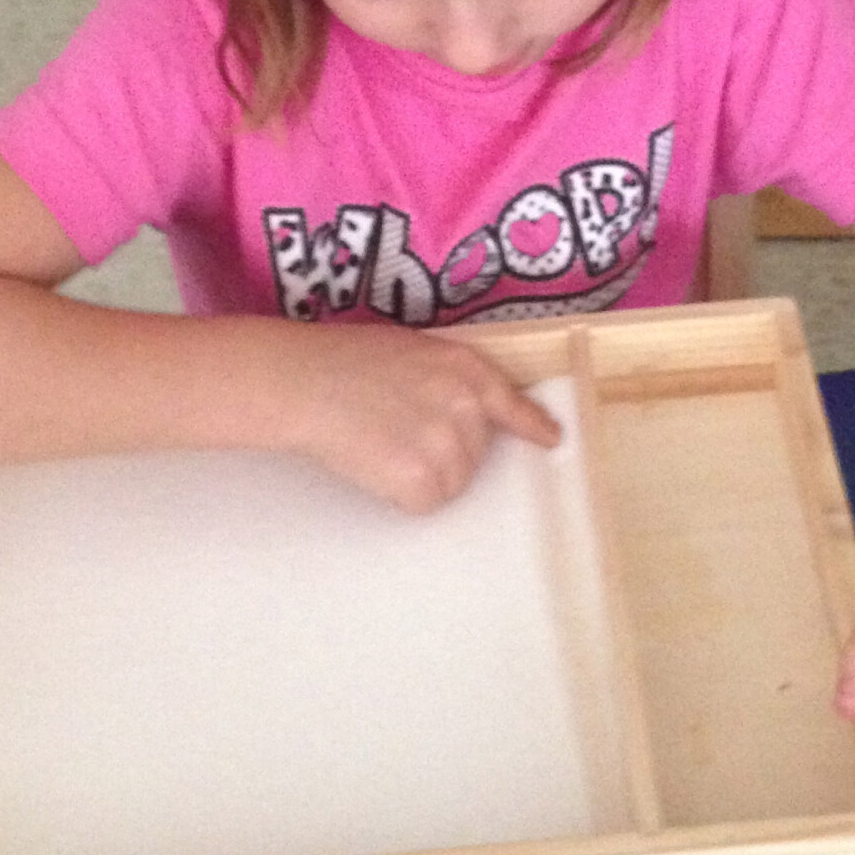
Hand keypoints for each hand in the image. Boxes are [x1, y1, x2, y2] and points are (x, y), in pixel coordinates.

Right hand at [269, 322, 561, 512]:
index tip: (550, 438)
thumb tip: (461, 412)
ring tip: (379, 444)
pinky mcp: (422, 477)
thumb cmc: (341, 361)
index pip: (510, 403)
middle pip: (474, 453)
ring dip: (420, 476)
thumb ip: (446, 378)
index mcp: (464, 367)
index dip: (531, 424)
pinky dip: (401, 495)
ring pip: (451, 483)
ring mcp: (446, 442)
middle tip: (392, 430)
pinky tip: (374, 465)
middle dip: (442, 451)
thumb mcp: (410, 351)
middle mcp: (465, 404)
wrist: (303, 382)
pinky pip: (425, 502)